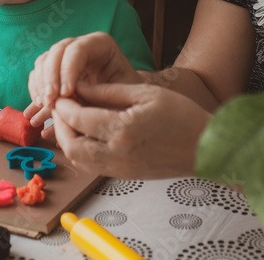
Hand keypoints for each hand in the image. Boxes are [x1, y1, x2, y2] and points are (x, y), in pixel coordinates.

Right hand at [26, 32, 141, 128]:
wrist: (128, 104)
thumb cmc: (130, 98)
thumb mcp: (121, 95)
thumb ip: (96, 97)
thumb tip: (70, 108)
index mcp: (101, 44)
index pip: (77, 49)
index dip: (67, 70)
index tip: (65, 94)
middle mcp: (80, 46)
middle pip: (56, 52)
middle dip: (50, 78)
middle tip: (50, 102)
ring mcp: (66, 57)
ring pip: (43, 62)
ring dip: (40, 85)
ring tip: (45, 107)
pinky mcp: (56, 71)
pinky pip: (38, 76)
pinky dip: (36, 91)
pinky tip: (40, 109)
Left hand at [51, 81, 211, 179]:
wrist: (204, 148)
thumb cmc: (181, 116)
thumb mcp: (145, 93)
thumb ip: (109, 91)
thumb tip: (80, 87)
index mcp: (123, 130)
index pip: (78, 119)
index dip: (64, 105)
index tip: (62, 93)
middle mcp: (117, 153)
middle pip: (70, 144)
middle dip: (59, 124)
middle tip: (60, 107)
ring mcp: (119, 168)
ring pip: (76, 159)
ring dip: (66, 139)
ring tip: (69, 119)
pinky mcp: (122, 175)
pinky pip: (90, 166)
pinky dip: (79, 151)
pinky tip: (83, 134)